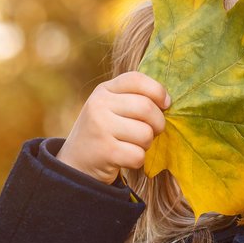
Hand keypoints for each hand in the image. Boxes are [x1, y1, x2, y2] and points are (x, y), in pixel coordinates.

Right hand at [56, 71, 170, 183]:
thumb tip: (168, 102)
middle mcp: (99, 105)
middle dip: (158, 123)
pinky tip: (124, 158)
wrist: (76, 162)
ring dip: (146, 144)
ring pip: (146, 134)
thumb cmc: (105, 131)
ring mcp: (100, 128)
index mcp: (104, 90)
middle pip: (147, 108)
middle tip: (152, 131)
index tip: (165, 105)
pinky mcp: (105, 152)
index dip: (158, 91)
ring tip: (133, 144)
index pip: (137, 79)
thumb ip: (136, 98)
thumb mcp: (112, 107)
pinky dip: (137, 160)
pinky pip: (138, 155)